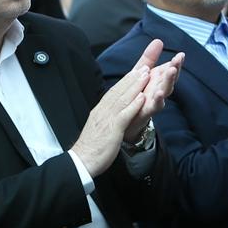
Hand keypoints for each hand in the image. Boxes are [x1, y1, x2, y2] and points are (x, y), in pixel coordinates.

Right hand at [71, 49, 151, 175]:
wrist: (81, 161)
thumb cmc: (90, 147)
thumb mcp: (98, 128)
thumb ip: (105, 119)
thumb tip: (110, 113)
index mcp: (100, 111)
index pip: (114, 92)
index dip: (125, 81)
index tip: (135, 72)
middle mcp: (103, 111)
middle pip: (119, 91)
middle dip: (132, 78)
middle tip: (144, 66)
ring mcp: (107, 119)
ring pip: (123, 99)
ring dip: (135, 86)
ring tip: (146, 75)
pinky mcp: (112, 129)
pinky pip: (125, 115)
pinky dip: (134, 105)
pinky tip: (142, 97)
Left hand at [123, 39, 183, 141]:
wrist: (127, 119)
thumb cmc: (137, 94)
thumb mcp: (142, 73)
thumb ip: (149, 58)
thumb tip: (159, 40)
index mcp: (157, 80)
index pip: (169, 69)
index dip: (176, 63)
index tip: (181, 55)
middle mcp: (159, 90)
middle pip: (169, 79)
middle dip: (174, 70)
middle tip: (177, 61)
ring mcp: (154, 101)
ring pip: (164, 91)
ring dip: (168, 82)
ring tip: (171, 72)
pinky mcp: (147, 111)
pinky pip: (154, 106)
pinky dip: (158, 100)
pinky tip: (159, 93)